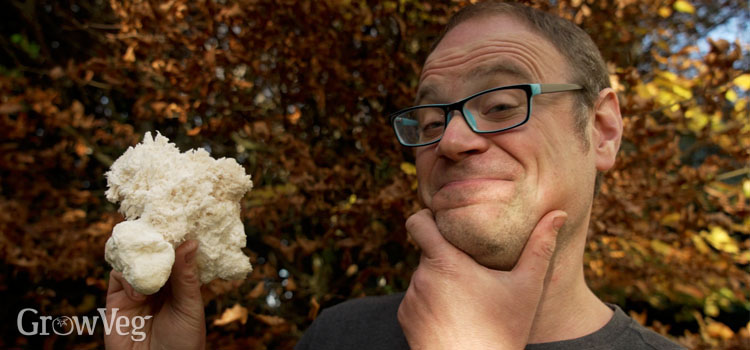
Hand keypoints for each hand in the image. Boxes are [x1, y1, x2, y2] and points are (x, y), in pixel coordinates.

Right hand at [104, 240, 205, 349]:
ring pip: (132, 261)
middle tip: (160, 232)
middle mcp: (156, 283)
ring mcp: (135, 290)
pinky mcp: (116, 301)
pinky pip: (117, 277)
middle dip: (155, 243)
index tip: (179, 224)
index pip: (174, 254)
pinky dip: (128, 278)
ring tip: (153, 271)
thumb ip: (186, 277)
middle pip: (151, 254)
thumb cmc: (183, 341)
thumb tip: (191, 242)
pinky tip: (141, 294)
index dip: (175, 240)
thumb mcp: (190, 306)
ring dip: (141, 260)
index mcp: (178, 282)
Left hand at [397, 209, 566, 349]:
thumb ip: (539, 247)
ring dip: (438, 280)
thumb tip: (558, 214)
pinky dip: (430, 301)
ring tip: (465, 297)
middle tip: (471, 268)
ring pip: (422, 275)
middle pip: (427, 251)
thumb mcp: (526, 289)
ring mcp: (411, 299)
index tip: (444, 222)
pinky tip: (453, 315)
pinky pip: (416, 298)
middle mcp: (421, 277)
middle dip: (445, 255)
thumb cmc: (502, 331)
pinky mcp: (405, 318)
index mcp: (445, 262)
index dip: (427, 217)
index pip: (418, 222)